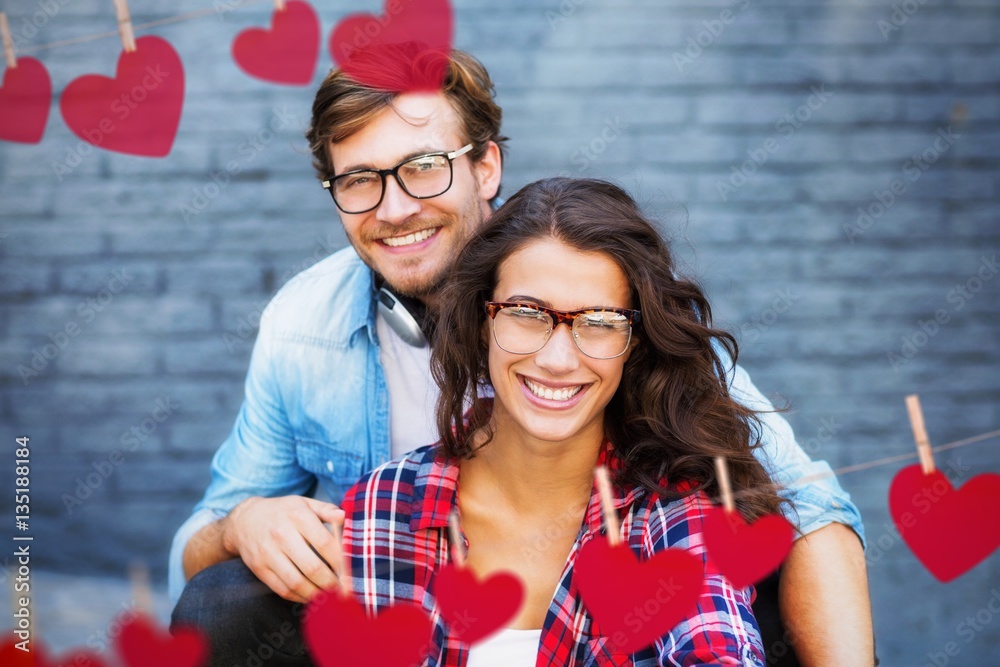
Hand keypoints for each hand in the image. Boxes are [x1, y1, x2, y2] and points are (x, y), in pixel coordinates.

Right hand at [222, 495, 345, 602]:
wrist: (244, 520)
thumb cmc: (283, 512)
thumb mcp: (304, 503)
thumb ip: (327, 510)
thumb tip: (345, 517)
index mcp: (298, 516)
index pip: (325, 543)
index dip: (341, 561)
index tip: (352, 573)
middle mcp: (282, 535)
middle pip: (313, 567)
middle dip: (332, 583)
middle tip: (345, 591)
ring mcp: (268, 554)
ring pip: (297, 582)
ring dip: (317, 594)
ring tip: (331, 597)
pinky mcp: (259, 569)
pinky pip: (282, 590)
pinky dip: (300, 597)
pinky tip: (312, 596)